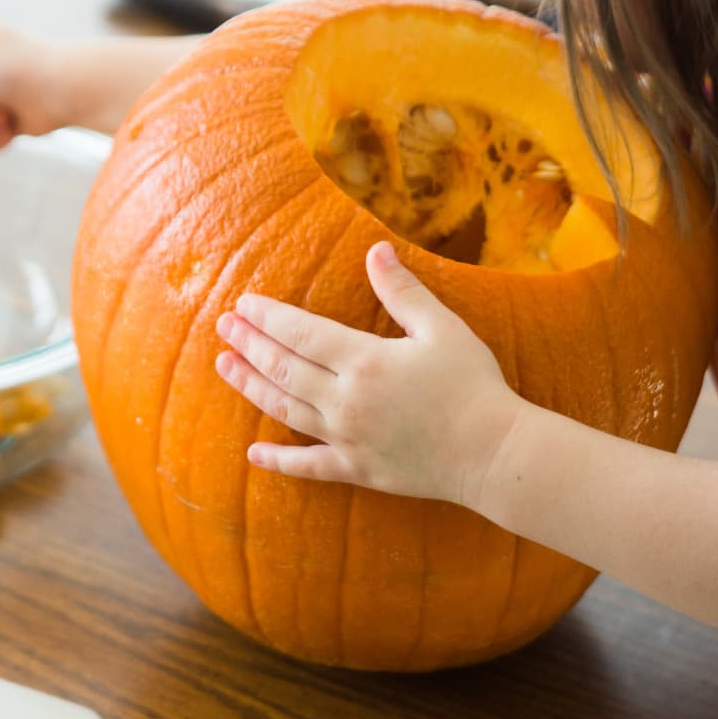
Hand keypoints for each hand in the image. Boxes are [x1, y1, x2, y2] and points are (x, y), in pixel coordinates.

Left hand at [215, 241, 523, 503]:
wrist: (494, 453)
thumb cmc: (473, 385)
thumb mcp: (441, 328)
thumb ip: (402, 291)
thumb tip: (376, 249)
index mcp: (364, 361)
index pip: (300, 333)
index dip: (268, 317)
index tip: (243, 304)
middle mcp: (345, 401)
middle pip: (283, 368)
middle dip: (250, 344)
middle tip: (223, 326)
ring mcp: (347, 439)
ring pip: (284, 409)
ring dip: (250, 386)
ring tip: (224, 366)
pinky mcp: (356, 469)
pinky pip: (308, 466)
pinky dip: (278, 461)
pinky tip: (252, 454)